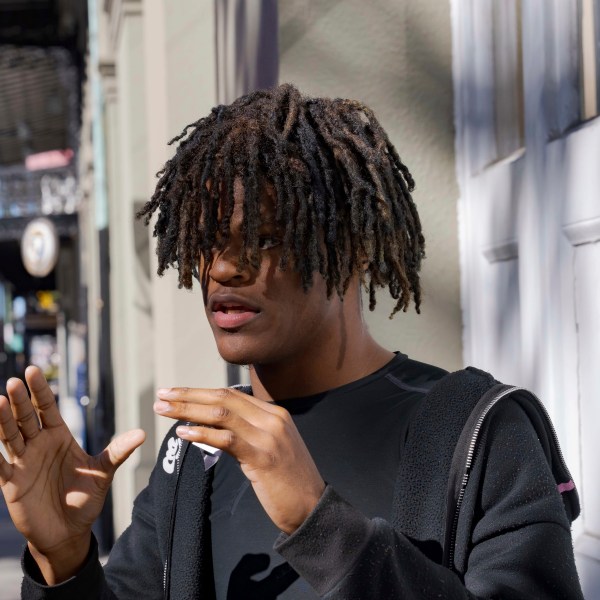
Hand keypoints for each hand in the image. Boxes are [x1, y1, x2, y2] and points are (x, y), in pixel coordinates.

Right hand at [0, 366, 144, 583]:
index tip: (33, 371)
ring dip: (3, 420)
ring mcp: (23, 463)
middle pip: (27, 418)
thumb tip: (143, 433)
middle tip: (16, 381)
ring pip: (10, 436)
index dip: (40, 391)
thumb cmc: (85, 498)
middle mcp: (39, 445)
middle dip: (20, 400)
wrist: (69, 531)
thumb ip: (118, 452)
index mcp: (59, 437)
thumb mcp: (103, 473)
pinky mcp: (12, 484)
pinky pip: (0, 465)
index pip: (47, 408)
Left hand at [154, 387, 324, 533]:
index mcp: (274, 413)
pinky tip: (183, 433)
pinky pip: (227, 440)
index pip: (231, 394)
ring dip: (188, 410)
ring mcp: (269, 437)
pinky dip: (202, 433)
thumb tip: (215, 425)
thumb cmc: (288, 481)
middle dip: (188, 395)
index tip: (175, 392)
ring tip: (163, 410)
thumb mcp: (271, 447)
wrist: (313, 508)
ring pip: (222, 414)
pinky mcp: (264, 458)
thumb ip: (249, 431)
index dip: (200, 391)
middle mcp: (272, 418)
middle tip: (161, 395)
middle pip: (223, 398)